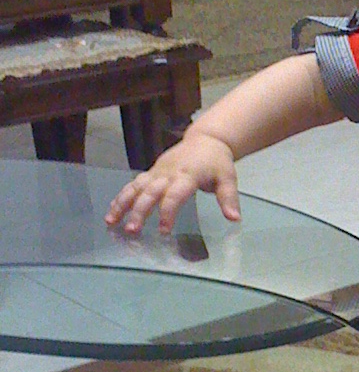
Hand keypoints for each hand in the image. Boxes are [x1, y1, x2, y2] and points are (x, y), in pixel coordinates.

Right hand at [105, 132, 239, 235]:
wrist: (205, 140)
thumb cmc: (217, 162)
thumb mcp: (227, 178)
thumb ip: (228, 199)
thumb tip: (234, 219)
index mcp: (187, 175)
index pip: (175, 195)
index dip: (168, 212)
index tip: (163, 231)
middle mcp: (168, 173)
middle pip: (150, 192)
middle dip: (139, 211)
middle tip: (131, 231)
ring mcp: (157, 172)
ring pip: (135, 187)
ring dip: (122, 204)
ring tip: (111, 222)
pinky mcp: (151, 172)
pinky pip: (133, 184)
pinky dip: (121, 197)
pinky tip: (112, 212)